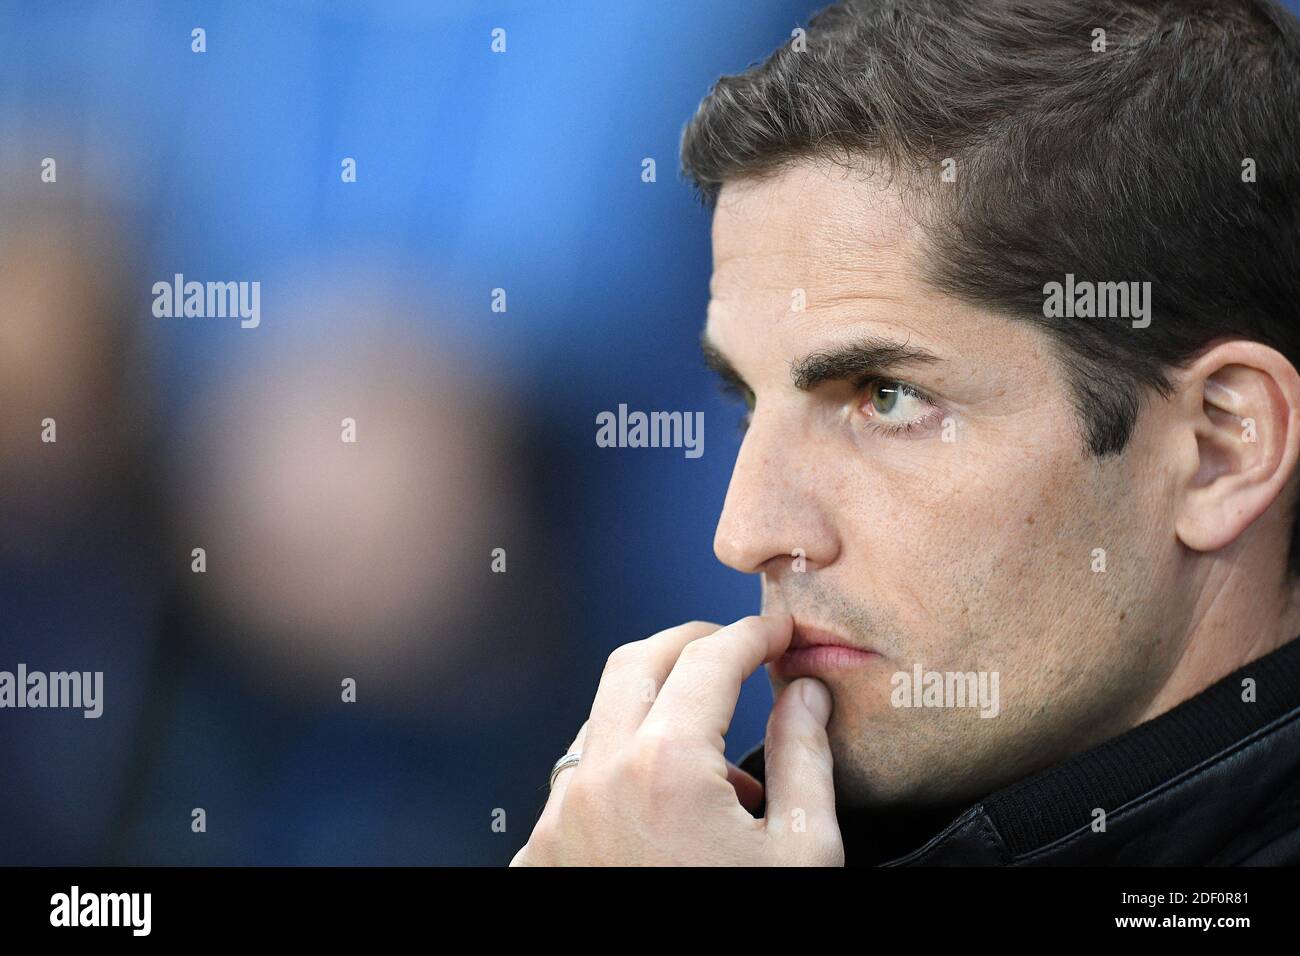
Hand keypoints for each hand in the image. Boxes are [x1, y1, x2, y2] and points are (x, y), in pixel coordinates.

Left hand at [511, 615, 842, 865]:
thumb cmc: (749, 931)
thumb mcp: (800, 854)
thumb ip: (805, 758)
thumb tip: (804, 692)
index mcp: (666, 766)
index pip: (710, 659)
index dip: (751, 634)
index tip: (777, 631)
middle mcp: (598, 779)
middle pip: (637, 661)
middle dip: (690, 643)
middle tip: (736, 650)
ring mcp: (559, 819)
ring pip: (601, 718)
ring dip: (653, 706)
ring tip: (712, 749)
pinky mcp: (541, 857)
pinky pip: (579, 780)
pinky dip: (622, 767)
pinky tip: (666, 806)